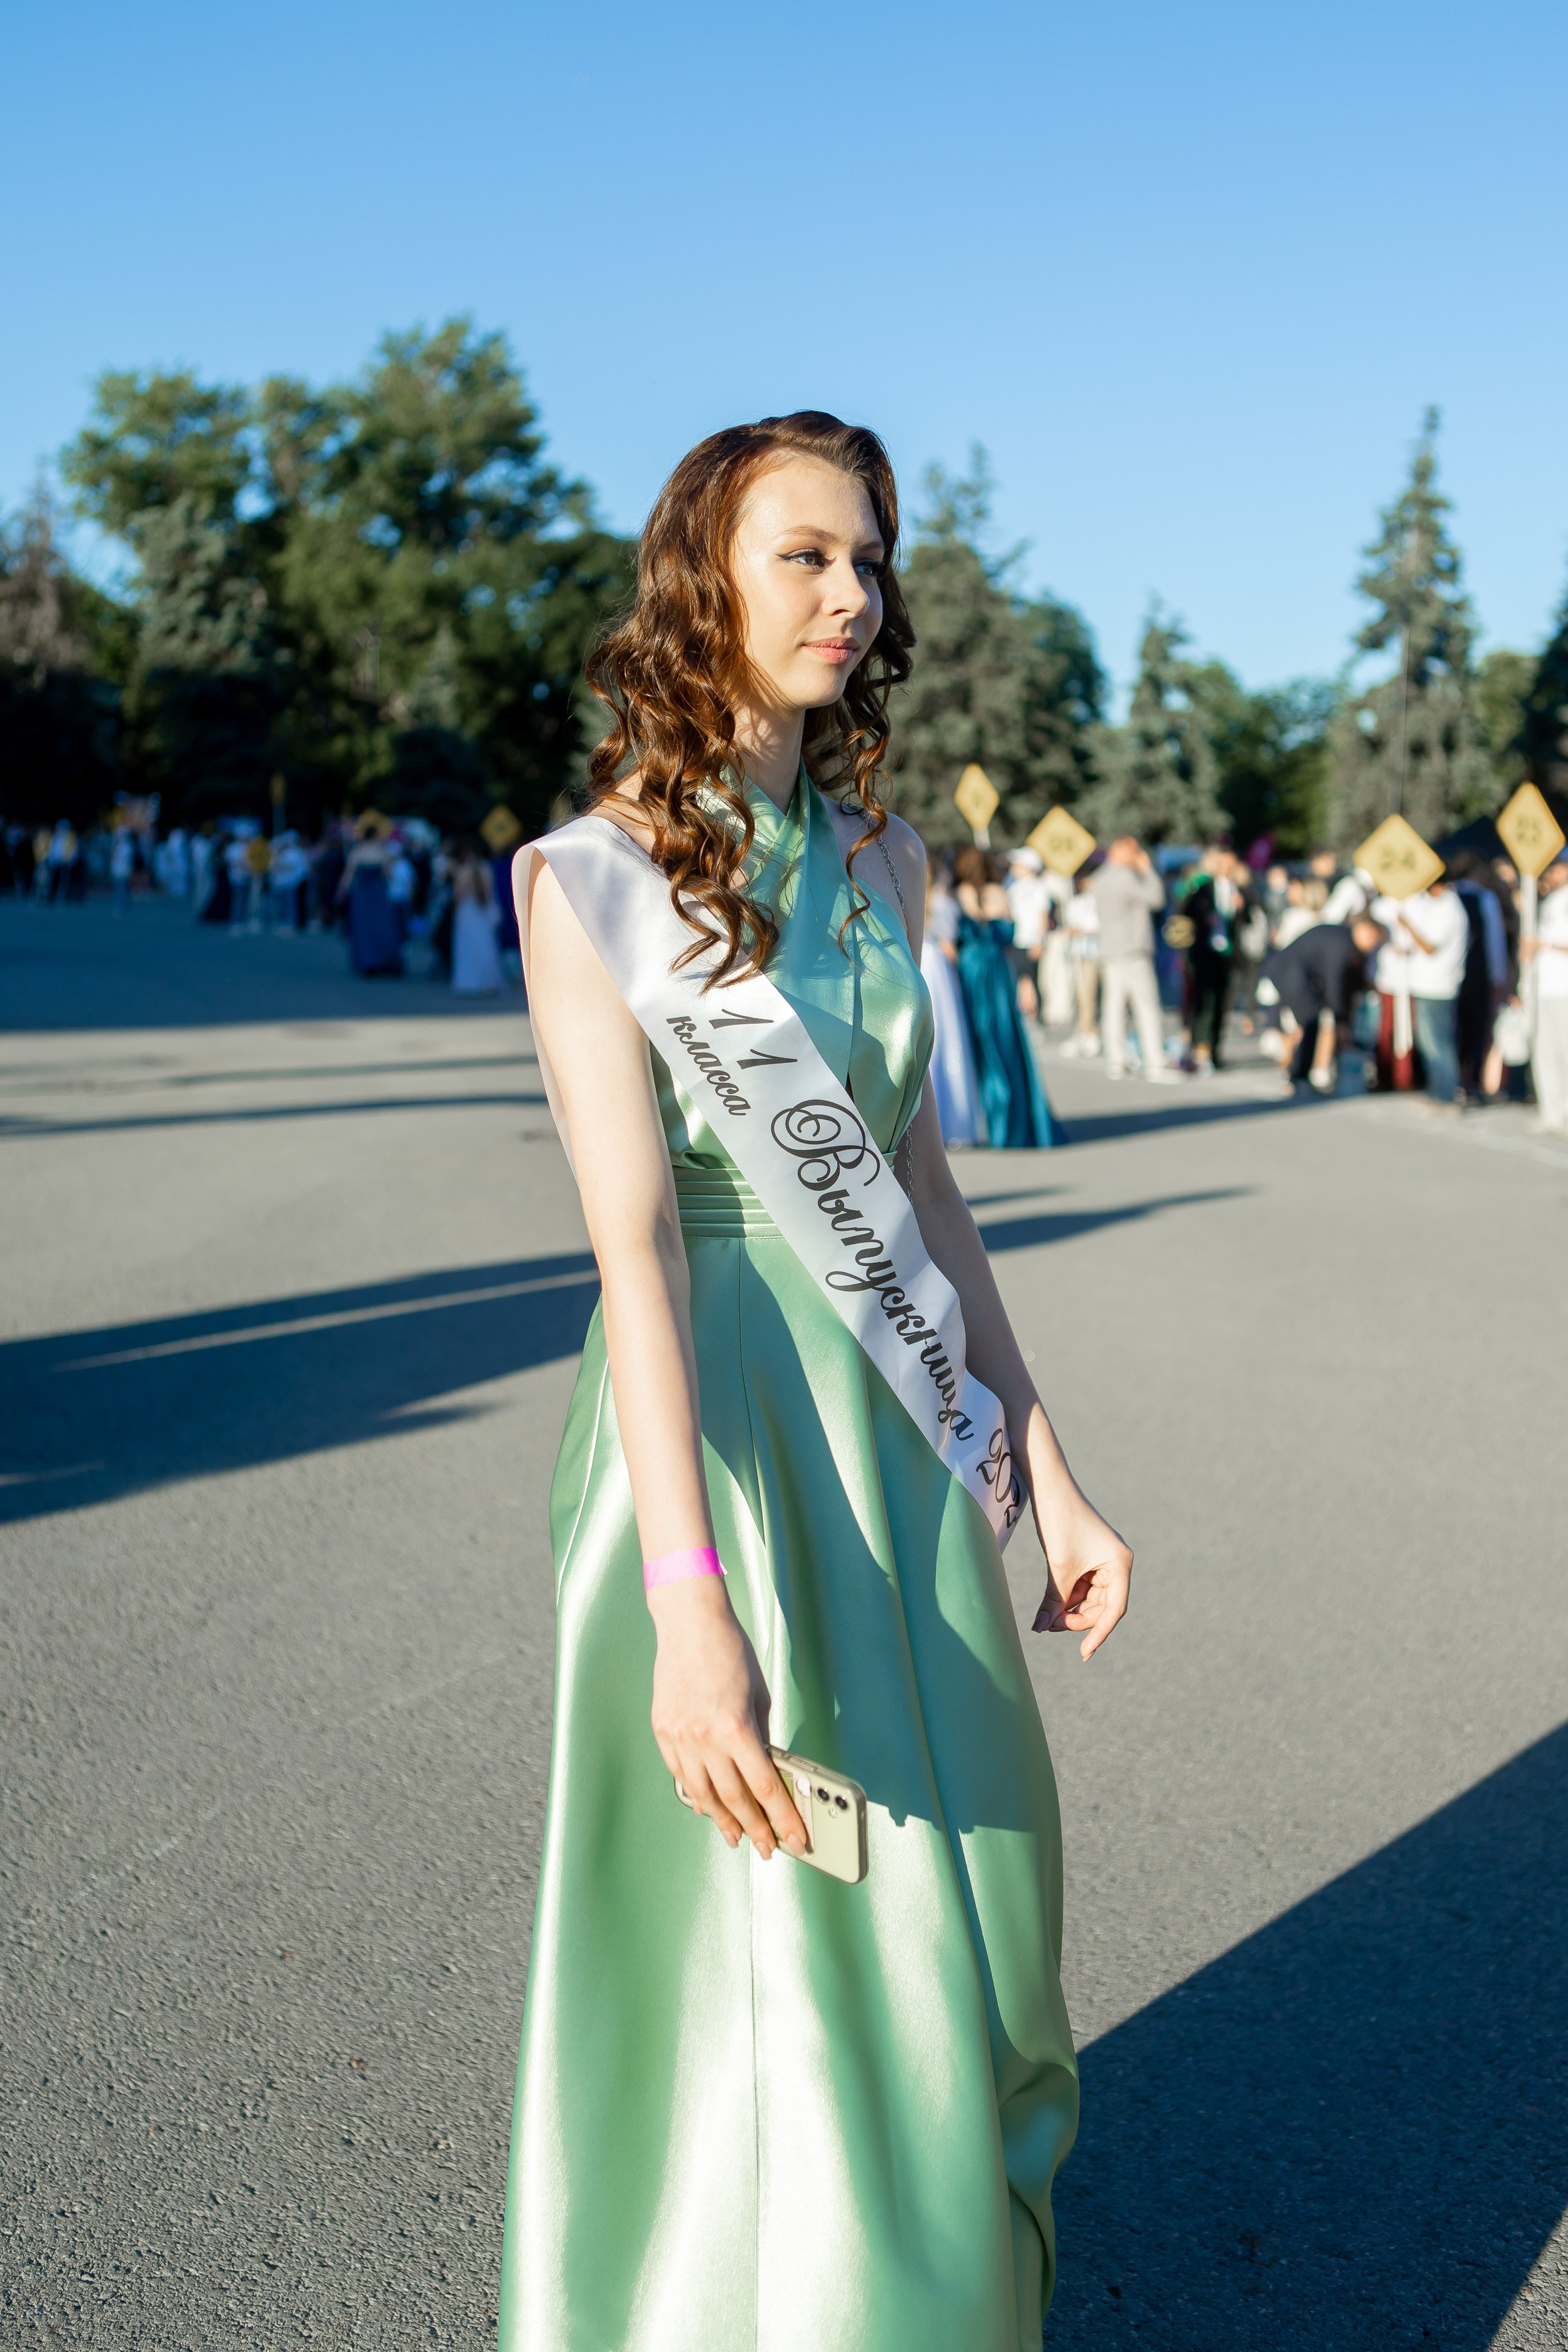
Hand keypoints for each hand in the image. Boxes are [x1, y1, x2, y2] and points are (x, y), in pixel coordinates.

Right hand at [647, 1577, 808, 1857]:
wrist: (690, 1624)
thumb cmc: (731, 1653)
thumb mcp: (759, 1697)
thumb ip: (761, 1737)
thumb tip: (767, 1773)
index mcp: (737, 1728)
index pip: (765, 1788)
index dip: (783, 1820)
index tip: (795, 1839)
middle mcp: (705, 1738)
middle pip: (734, 1799)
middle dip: (755, 1829)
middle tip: (767, 1849)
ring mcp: (680, 1736)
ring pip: (702, 1794)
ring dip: (722, 1820)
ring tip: (737, 1837)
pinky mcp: (662, 1730)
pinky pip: (680, 1775)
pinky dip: (695, 1795)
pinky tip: (706, 1807)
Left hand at [1011, 1402, 1131, 1658]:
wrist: (1048, 1486)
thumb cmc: (1059, 1522)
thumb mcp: (1058, 1568)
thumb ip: (1053, 1601)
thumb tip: (1040, 1629)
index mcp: (1120, 1564)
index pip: (1114, 1609)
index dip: (1099, 1634)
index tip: (1084, 1654)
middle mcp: (1116, 1563)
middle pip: (1101, 1607)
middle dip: (1076, 1619)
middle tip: (1048, 1626)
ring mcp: (1103, 1560)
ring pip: (1089, 1599)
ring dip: (1069, 1610)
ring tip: (1045, 1618)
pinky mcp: (1088, 1558)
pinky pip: (1081, 1587)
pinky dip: (1065, 1597)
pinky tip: (1048, 1607)